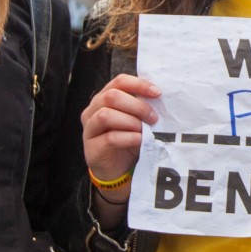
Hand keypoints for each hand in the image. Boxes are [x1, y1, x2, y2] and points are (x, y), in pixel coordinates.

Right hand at [82, 72, 158, 219]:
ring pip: (105, 115)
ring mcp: (89, 129)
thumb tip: (160, 97)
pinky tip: (140, 139)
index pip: (119, 82)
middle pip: (111, 96)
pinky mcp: (92, 148)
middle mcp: (93, 110)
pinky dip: (128, 137)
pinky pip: (109, 138)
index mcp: (104, 98)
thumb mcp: (134, 120)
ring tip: (145, 129)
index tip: (157, 93)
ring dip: (130, 121)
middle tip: (153, 118)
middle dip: (137, 106)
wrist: (116, 169)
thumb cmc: (126, 140)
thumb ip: (140, 108)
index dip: (139, 84)